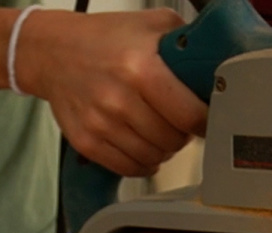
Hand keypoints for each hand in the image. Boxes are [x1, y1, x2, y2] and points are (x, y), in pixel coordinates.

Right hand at [15, 9, 207, 177]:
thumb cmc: (103, 39)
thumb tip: (219, 60)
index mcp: (141, 68)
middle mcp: (120, 99)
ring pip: (154, 158)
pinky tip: (143, 146)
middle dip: (183, 134)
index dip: (205, 121)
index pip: (191, 115)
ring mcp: (101, 124)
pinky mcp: (87, 142)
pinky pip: (129, 167)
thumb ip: (187, 41)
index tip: (206, 119)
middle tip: (178, 121)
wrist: (52, 51)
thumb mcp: (150, 25)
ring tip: (159, 131)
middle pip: (174, 141)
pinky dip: (143, 163)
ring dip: (163, 149)